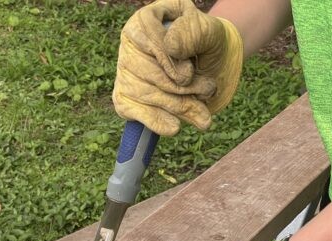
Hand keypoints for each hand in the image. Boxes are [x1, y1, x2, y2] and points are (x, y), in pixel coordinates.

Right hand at [113, 0, 242, 135]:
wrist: (206, 61)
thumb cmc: (204, 42)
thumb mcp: (207, 30)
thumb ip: (193, 33)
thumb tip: (171, 47)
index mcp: (144, 21)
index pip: (149, 43)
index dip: (169, 62)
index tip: (190, 73)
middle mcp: (128, 45)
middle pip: (148, 73)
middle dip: (181, 89)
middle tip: (208, 91)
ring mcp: (124, 72)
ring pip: (146, 95)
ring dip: (178, 107)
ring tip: (204, 115)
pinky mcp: (124, 96)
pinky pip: (133, 111)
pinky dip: (155, 121)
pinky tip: (174, 128)